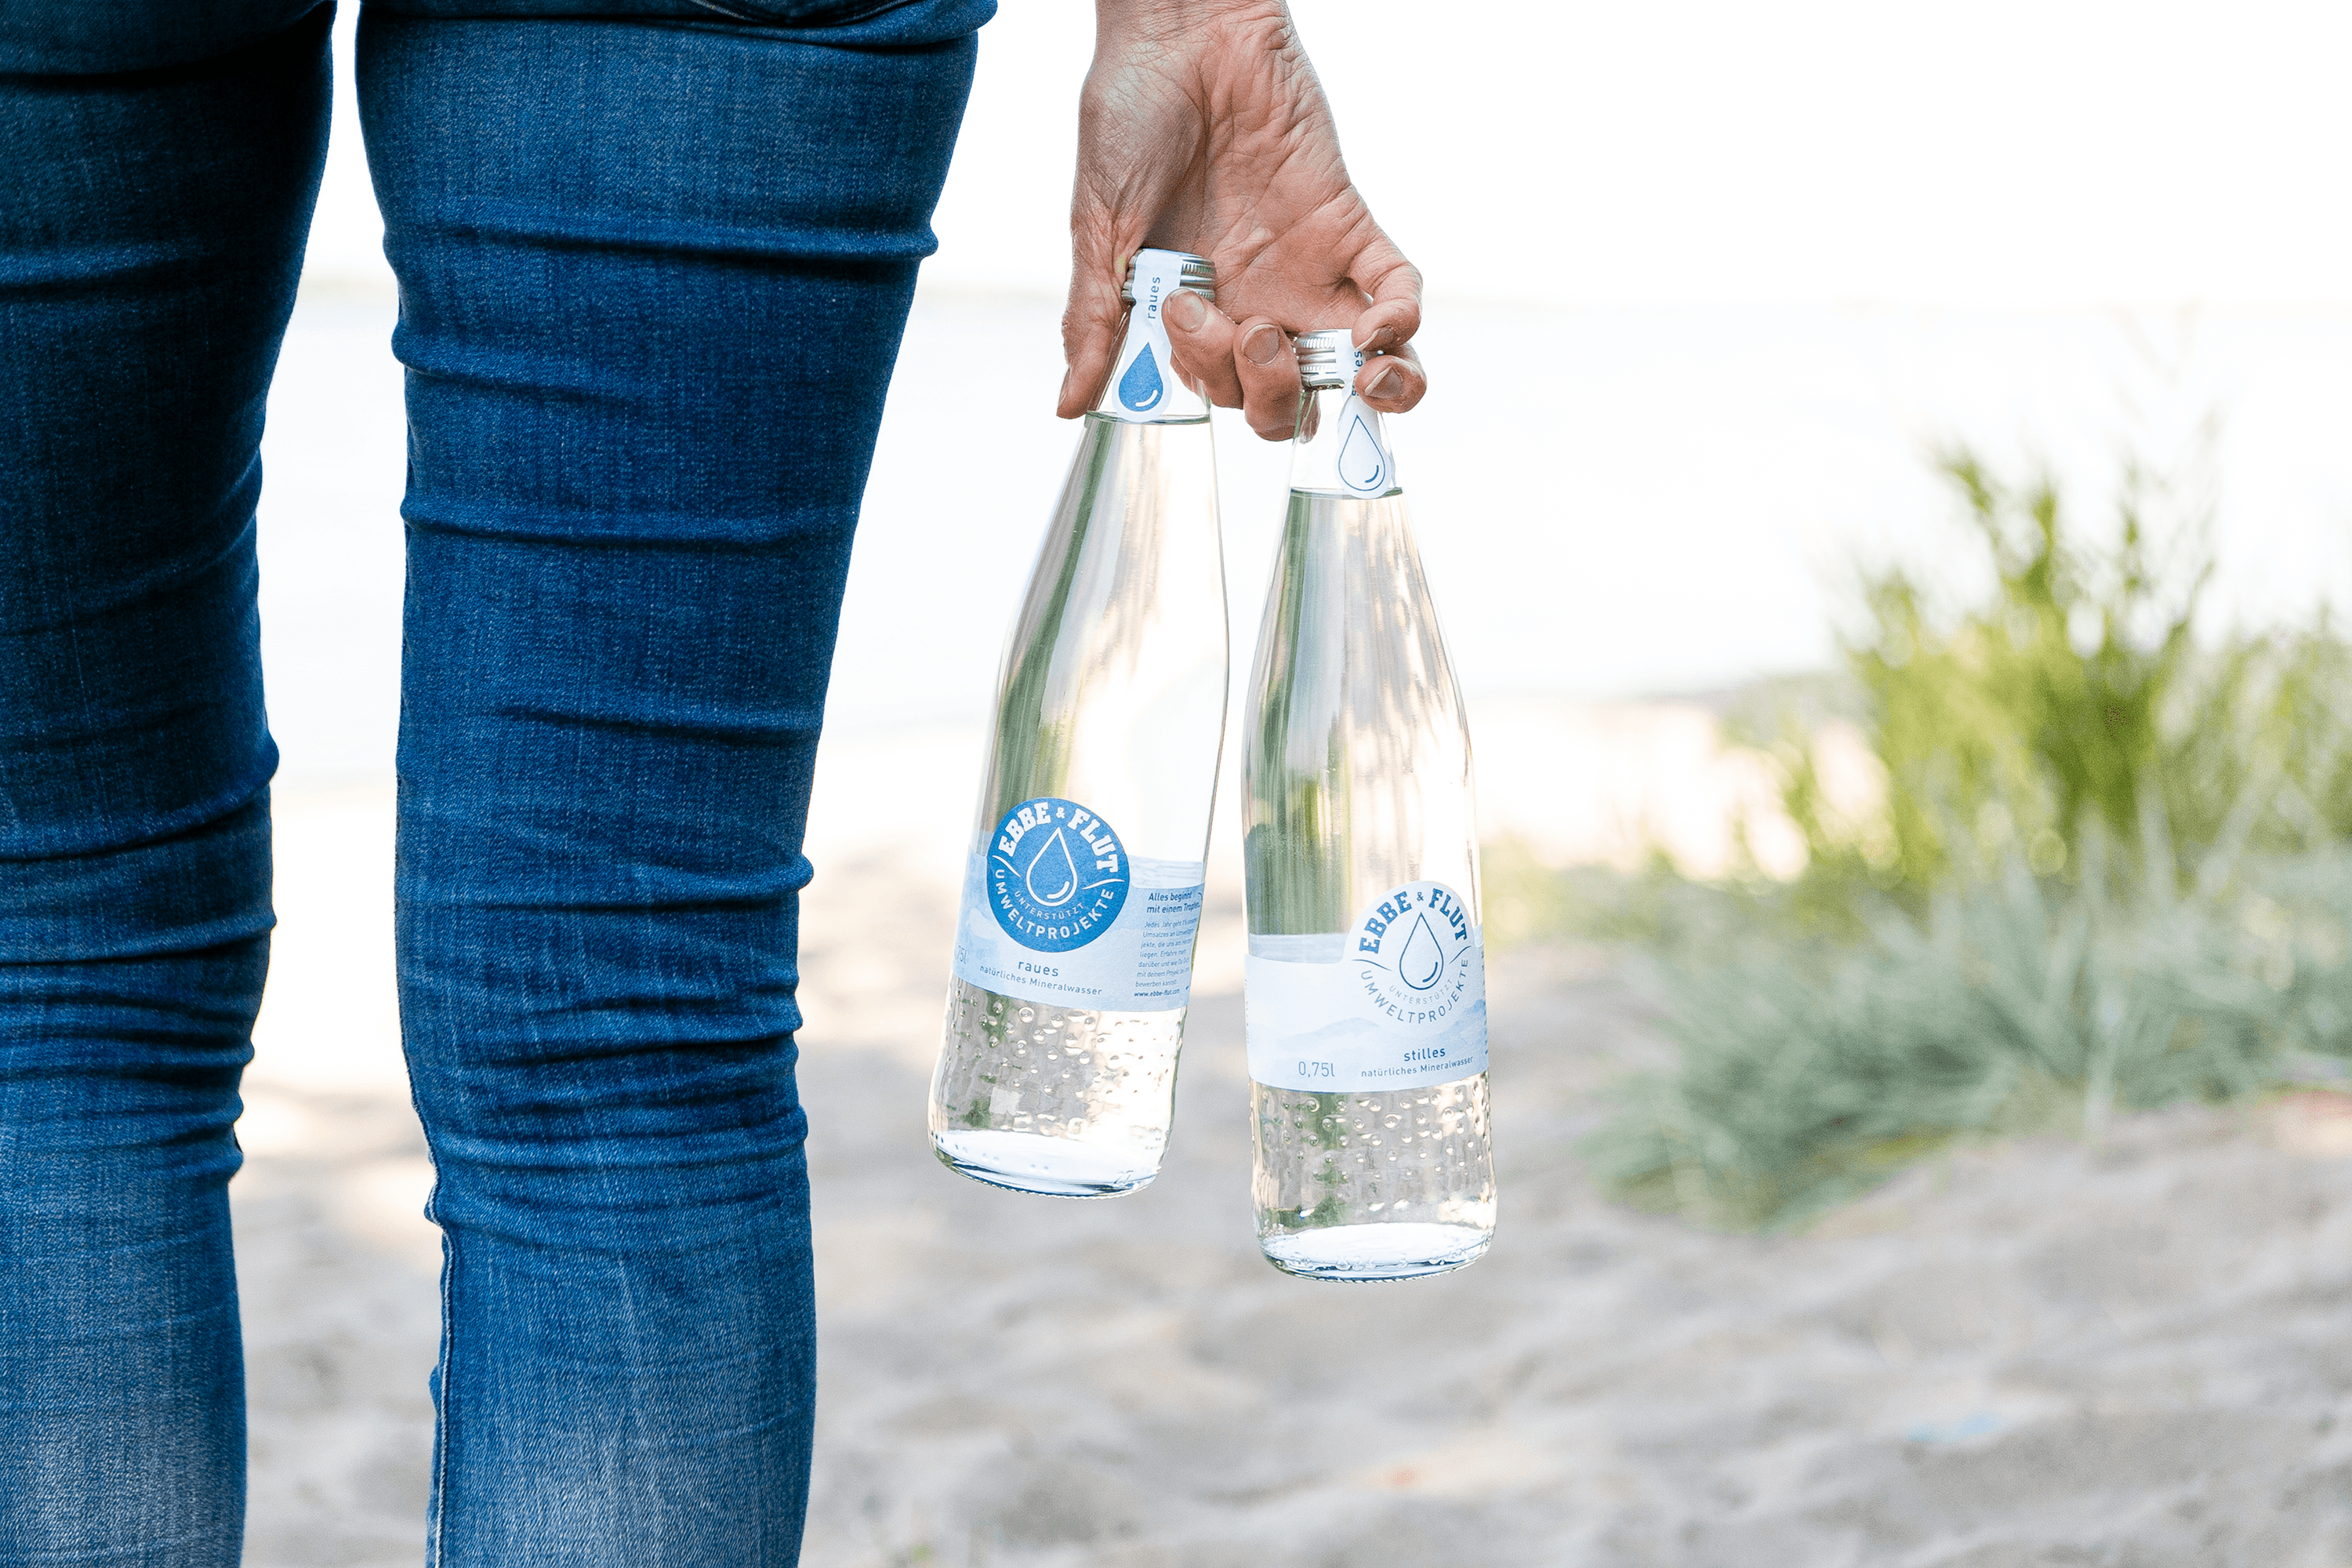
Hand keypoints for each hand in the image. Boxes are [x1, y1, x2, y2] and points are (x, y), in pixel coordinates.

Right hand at [1058, 0, 1427, 438]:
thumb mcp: (1098, 229)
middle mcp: (1253, 297)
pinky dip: (1400, 323)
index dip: (1212, 380)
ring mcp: (1306, 267)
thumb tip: (1070, 405)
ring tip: (1357, 376)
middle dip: (1271, 389)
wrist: (1179, 33)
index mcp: (1193, 309)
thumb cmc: (1127, 116)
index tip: (1184, 316)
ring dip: (1358, 390)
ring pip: (1350, 364)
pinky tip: (1380, 330)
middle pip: (1284, 395)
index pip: (1219, 390)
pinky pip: (1395, 292)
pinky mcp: (1350, 225)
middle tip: (1246, 327)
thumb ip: (1094, 321)